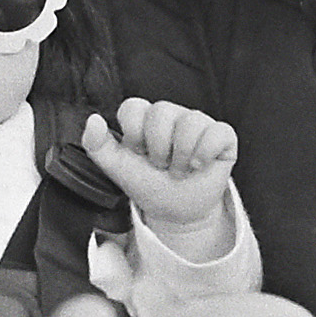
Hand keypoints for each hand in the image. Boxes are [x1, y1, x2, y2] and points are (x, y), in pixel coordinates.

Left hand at [83, 98, 237, 260]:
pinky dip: (205, 154)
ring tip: (180, 169)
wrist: (176, 210)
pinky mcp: (222, 135)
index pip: (134, 106)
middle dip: (158, 148)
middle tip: (160, 165)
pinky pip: (218, 132)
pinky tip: (199, 165)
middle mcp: (172, 115)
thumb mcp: (117, 169)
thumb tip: (93, 120)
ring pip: (191, 120)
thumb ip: (97, 146)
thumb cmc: (148, 185)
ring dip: (182, 156)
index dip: (134, 133)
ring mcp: (198, 122)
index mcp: (145, 119)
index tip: (138, 153)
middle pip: (161, 110)